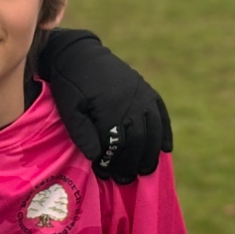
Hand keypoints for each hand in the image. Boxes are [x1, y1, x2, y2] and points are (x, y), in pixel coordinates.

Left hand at [38, 29, 172, 183]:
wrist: (79, 54)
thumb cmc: (69, 86)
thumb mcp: (69, 110)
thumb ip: (82, 132)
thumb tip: (97, 156)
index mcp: (110, 107)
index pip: (117, 143)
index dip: (113, 161)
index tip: (106, 174)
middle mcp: (132, 102)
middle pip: (139, 140)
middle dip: (132, 162)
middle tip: (125, 179)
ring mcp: (142, 95)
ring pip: (154, 130)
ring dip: (151, 153)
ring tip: (145, 171)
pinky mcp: (147, 91)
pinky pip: (161, 114)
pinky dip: (165, 133)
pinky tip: (166, 149)